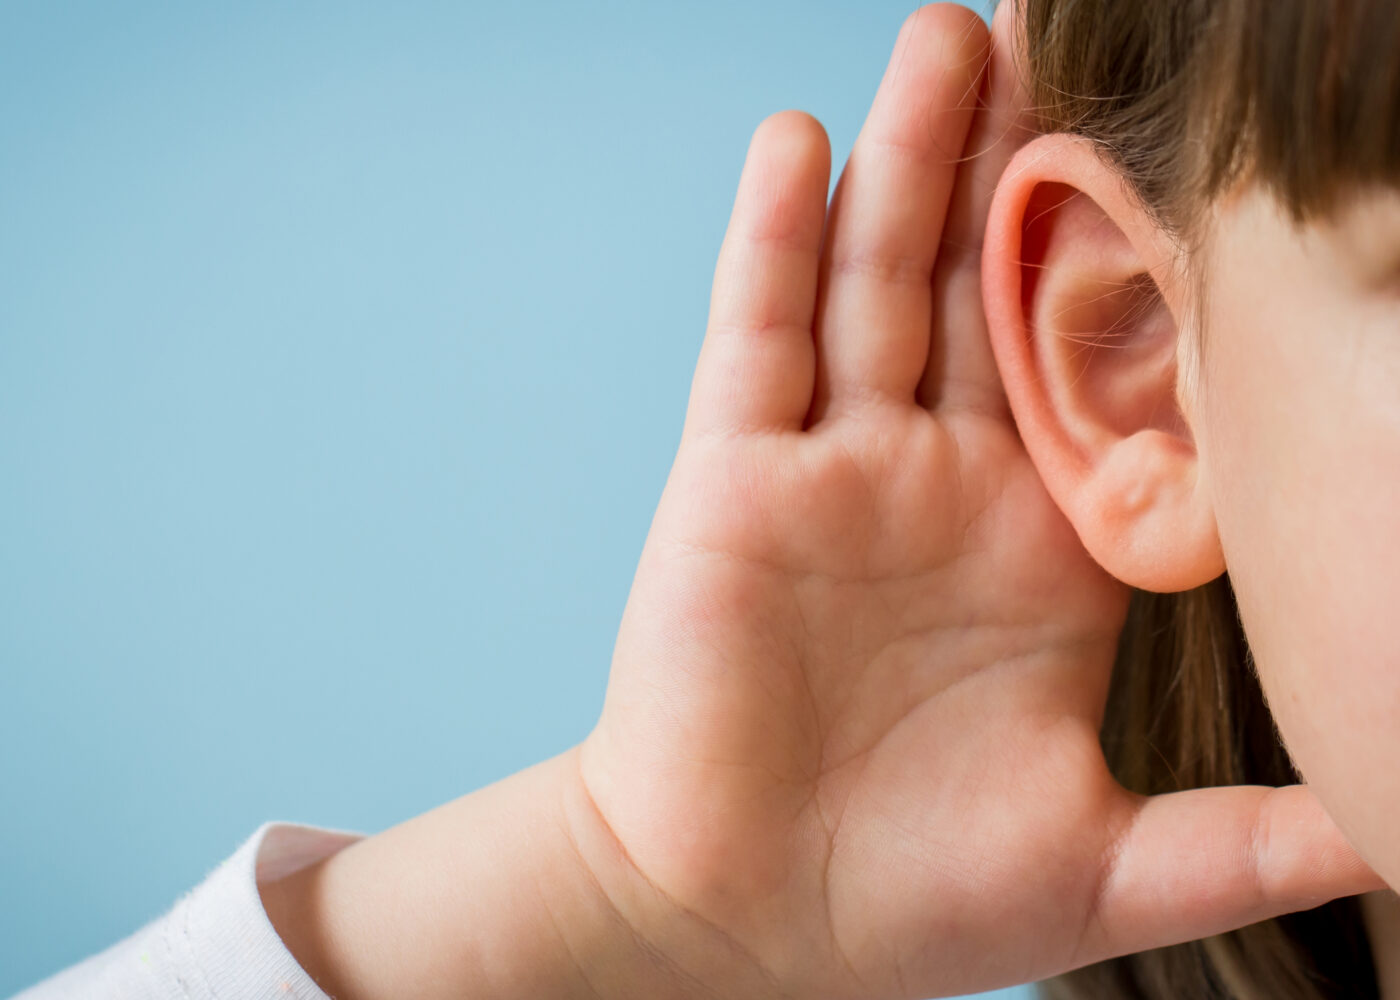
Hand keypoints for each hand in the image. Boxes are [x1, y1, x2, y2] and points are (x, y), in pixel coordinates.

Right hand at [571, 3, 1379, 996]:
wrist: (736, 920)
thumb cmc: (906, 901)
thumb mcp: (1112, 868)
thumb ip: (1259, 837)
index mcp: (1043, 549)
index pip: (1112, 374)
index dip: (1156, 268)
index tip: (1206, 165)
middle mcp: (943, 482)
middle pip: (993, 288)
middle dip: (1028, 162)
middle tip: (1068, 31)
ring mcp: (835, 468)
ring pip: (879, 282)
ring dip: (914, 157)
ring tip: (953, 32)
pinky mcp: (735, 479)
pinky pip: (757, 340)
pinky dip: (773, 240)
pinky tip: (800, 142)